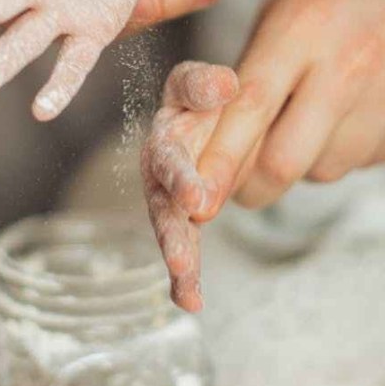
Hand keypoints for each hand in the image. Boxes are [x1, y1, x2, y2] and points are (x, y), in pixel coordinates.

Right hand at [142, 62, 237, 310]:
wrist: (201, 111)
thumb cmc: (201, 96)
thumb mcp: (199, 83)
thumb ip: (203, 84)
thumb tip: (225, 83)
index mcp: (165, 135)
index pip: (170, 155)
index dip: (181, 177)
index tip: (197, 203)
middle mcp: (160, 171)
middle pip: (163, 204)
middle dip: (173, 232)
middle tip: (183, 260)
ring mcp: (169, 198)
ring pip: (171, 231)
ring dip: (178, 258)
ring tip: (188, 291)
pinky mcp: (182, 219)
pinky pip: (184, 248)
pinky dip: (185, 278)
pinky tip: (191, 303)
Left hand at [192, 0, 384, 213]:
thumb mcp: (291, 6)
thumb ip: (252, 74)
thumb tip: (212, 145)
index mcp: (306, 24)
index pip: (249, 109)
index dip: (217, 163)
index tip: (196, 204)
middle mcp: (354, 61)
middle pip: (285, 162)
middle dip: (252, 188)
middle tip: (243, 186)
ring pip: (325, 171)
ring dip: (306, 161)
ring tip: (321, 116)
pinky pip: (366, 162)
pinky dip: (350, 149)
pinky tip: (365, 109)